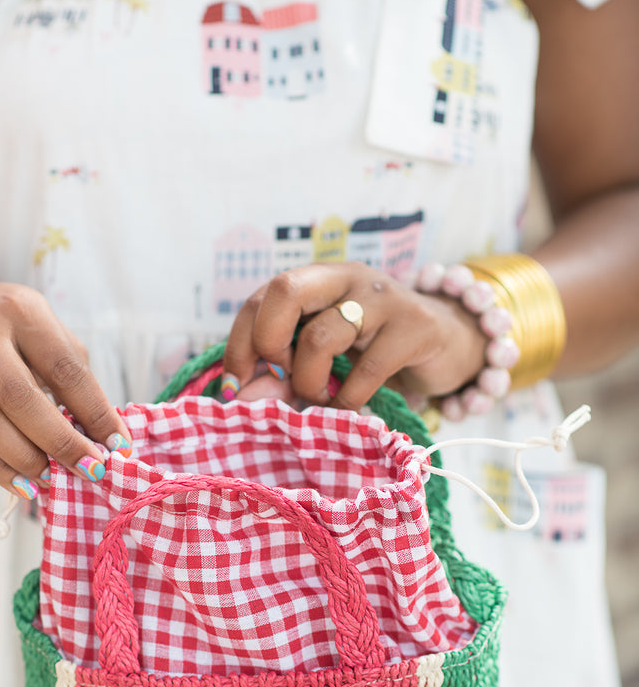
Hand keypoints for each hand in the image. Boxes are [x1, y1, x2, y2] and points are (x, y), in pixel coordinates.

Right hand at [0, 281, 129, 495]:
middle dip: (61, 441)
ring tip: (56, 479)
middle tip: (91, 469)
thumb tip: (101, 434)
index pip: (63, 368)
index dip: (95, 411)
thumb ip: (73, 375)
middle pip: (21, 398)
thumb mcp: (44, 328)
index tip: (119, 445)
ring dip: (27, 459)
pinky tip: (24, 485)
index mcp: (19, 312)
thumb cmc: (6, 326)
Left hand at [222, 263, 487, 409]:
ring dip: (307, 381)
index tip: (235, 386)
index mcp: (318, 278)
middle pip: (285, 291)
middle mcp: (347, 277)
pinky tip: (346, 409)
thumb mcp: (326, 354)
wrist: (451, 342)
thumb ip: (283, 371)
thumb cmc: (376, 348)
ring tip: (317, 398)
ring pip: (321, 336)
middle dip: (267, 343)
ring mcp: (383, 298)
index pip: (262, 297)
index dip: (240, 342)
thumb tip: (241, 399)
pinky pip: (366, 371)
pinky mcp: (415, 327)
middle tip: (278, 378)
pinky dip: (346, 401)